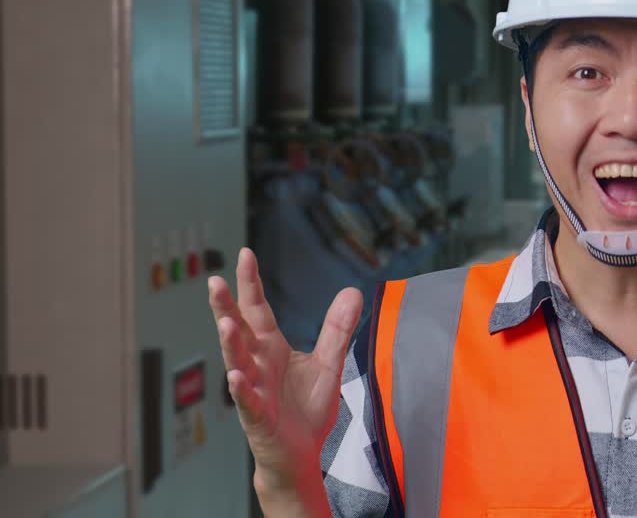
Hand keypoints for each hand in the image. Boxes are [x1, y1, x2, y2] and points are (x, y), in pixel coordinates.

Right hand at [208, 248, 362, 490]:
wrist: (301, 454)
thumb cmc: (306, 408)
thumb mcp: (328, 363)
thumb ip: (337, 328)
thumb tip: (352, 290)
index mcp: (271, 348)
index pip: (258, 309)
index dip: (250, 283)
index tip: (244, 253)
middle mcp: (257, 364)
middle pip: (239, 330)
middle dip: (226, 306)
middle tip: (214, 281)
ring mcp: (253, 390)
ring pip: (238, 362)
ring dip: (230, 343)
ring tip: (225, 321)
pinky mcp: (258, 417)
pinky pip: (247, 401)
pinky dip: (241, 388)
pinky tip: (236, 375)